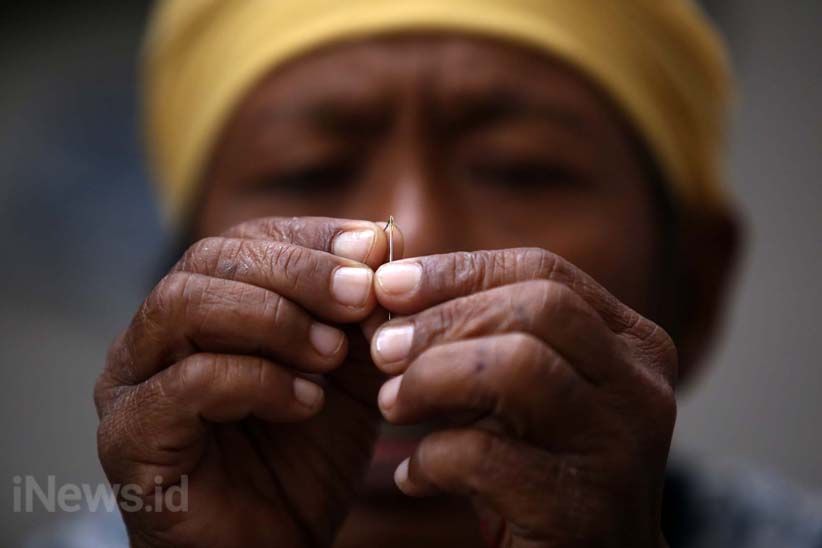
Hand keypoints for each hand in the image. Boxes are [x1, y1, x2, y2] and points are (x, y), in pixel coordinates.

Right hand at [95, 217, 400, 547]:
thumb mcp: (351, 374)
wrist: (276, 545)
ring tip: (331, 353)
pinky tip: (306, 404)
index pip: (248, 239)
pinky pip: (186, 382)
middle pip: (212, 259)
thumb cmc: (307, 455)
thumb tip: (386, 244)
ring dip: (273, 319)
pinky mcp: (129, 436)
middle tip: (361, 295)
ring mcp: (132, 381)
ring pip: (185, 305)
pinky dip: (257, 381)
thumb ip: (362, 316)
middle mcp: (155, 333)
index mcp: (204, 305)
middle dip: (298, 272)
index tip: (375, 247)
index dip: (312, 237)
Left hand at [369, 248, 675, 547]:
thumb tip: (388, 288)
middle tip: (381, 347)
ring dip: (434, 377)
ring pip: (520, 366)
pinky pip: (489, 456)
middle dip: (444, 317)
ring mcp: (620, 448)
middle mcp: (639, 387)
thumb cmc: (539, 469)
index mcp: (631, 343)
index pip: (544, 272)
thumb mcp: (519, 393)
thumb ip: (478, 338)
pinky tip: (414, 477)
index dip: (459, 270)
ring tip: (391, 404)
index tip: (388, 283)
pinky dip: (433, 459)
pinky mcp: (584, 511)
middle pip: (540, 306)